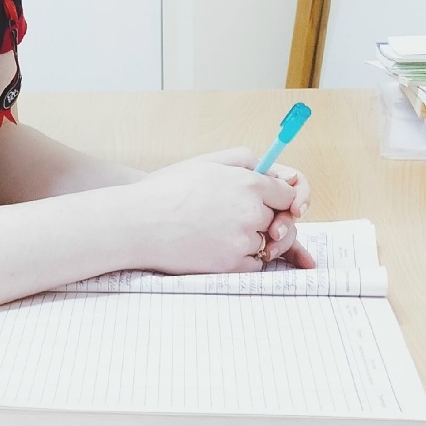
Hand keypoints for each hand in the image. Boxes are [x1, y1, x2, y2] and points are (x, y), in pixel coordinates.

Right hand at [130, 151, 315, 274]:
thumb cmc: (167, 189)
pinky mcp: (232, 265)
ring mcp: (243, 240)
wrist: (137, 222)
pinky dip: (242, 258)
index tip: (272, 203)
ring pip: (268, 243)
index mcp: (248, 183)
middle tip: (236, 218)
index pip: (289, 193)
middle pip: (280, 220)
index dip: (280, 198)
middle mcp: (251, 211)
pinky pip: (254, 265)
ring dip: (254, 239)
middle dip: (266, 219)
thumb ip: (245, 160)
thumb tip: (273, 172)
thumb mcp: (207, 162)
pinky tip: (217, 246)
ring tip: (222, 231)